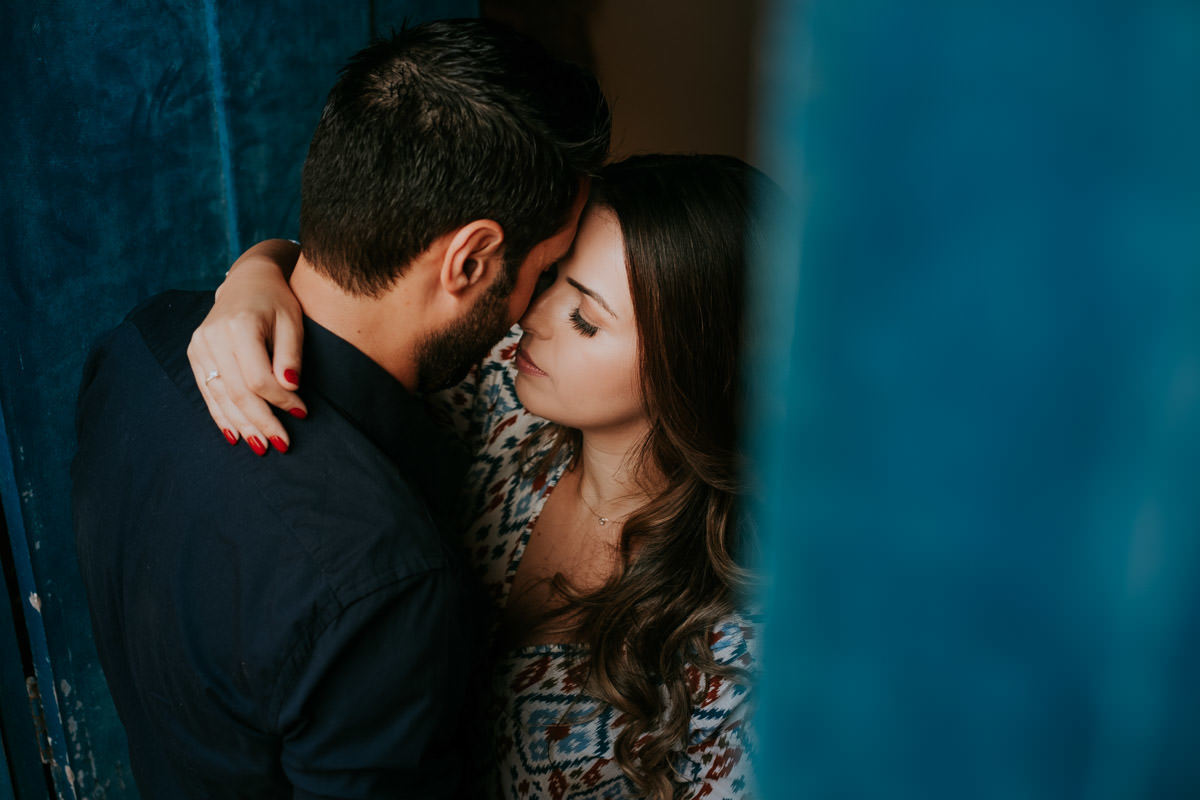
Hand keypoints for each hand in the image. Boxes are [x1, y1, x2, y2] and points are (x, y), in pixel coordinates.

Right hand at [187, 240, 305, 454]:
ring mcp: (199, 346)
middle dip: (261, 421)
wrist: (248, 282)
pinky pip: (207, 392)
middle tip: (281, 444)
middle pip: (237, 392)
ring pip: (220, 396)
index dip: (281, 401)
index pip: (258, 378)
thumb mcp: (293, 321)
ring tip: (261, 446)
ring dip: (241, 425)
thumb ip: (291, 354)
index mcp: (239, 326)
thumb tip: (291, 388)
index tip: (302, 413)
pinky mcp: (195, 354)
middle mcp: (213, 337)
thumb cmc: (277, 302)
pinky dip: (222, 416)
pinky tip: (235, 435)